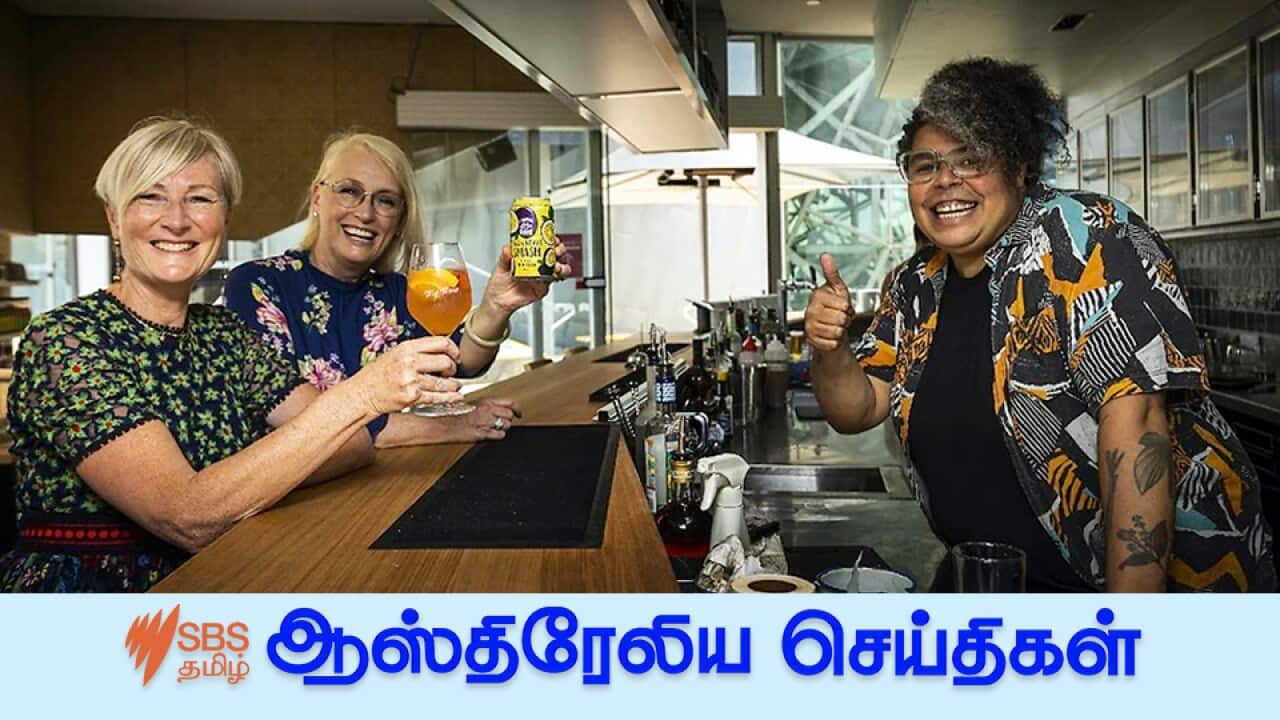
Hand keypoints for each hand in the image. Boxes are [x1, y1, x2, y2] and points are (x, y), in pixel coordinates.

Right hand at [347, 337, 462, 415]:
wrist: (363, 393)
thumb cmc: (378, 374)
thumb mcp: (396, 353)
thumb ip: (417, 351)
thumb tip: (441, 351)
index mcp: (407, 348)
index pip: (441, 342)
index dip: (454, 349)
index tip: (456, 355)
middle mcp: (409, 362)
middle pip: (445, 361)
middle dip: (453, 368)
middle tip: (452, 371)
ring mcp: (411, 380)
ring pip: (443, 382)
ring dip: (453, 385)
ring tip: (455, 385)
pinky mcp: (412, 397)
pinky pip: (437, 397)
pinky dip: (449, 398)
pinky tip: (455, 396)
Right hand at [445, 398, 521, 441]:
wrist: (449, 425)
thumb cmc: (459, 415)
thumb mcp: (476, 405)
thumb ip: (490, 406)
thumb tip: (502, 409)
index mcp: (487, 402)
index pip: (510, 402)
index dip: (517, 409)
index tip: (519, 413)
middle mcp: (489, 411)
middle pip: (509, 415)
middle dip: (507, 420)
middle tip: (501, 423)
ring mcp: (487, 422)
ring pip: (506, 426)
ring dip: (502, 428)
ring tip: (493, 429)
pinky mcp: (485, 433)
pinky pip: (500, 435)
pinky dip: (498, 436)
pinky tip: (491, 434)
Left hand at [479, 242, 572, 315]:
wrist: (499, 301)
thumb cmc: (499, 283)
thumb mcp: (500, 267)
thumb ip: (504, 258)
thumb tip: (507, 249)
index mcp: (528, 257)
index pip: (542, 244)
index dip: (549, 240)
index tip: (551, 238)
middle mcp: (536, 265)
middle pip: (553, 254)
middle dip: (559, 250)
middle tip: (556, 251)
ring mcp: (541, 276)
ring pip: (558, 268)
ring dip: (561, 265)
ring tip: (556, 266)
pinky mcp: (542, 288)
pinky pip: (553, 281)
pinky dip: (558, 277)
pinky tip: (555, 276)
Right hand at [804, 253, 852, 352]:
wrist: (827, 328)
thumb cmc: (834, 308)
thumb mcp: (837, 288)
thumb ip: (831, 273)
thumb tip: (825, 256)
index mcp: (818, 296)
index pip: (843, 304)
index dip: (847, 307)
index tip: (841, 306)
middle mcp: (811, 310)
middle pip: (841, 318)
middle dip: (844, 319)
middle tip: (839, 317)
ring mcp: (811, 325)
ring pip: (837, 331)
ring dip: (840, 330)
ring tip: (835, 325)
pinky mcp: (812, 339)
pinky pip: (832, 342)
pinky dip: (835, 342)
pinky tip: (830, 335)